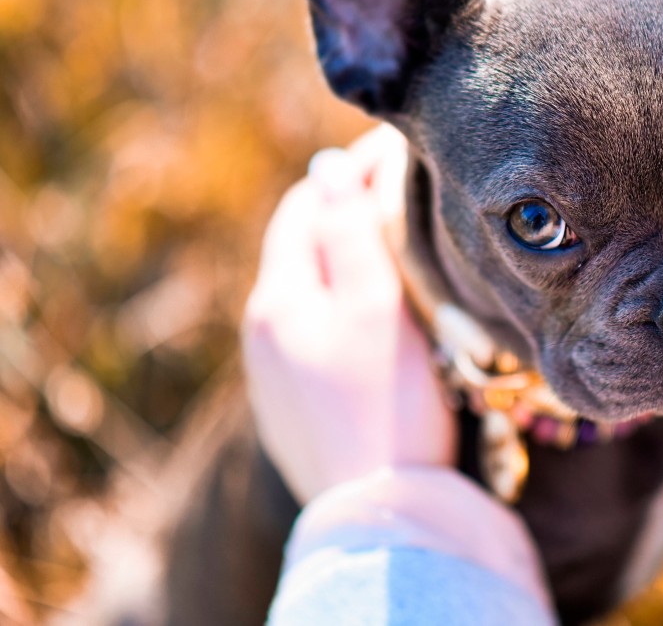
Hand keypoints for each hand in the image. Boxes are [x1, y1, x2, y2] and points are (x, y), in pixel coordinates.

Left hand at [241, 128, 456, 502]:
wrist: (379, 511)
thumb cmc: (387, 401)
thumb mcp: (373, 304)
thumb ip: (349, 230)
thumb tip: (328, 166)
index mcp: (277, 298)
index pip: (304, 208)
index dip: (345, 175)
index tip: (392, 156)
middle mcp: (262, 333)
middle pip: (299, 250)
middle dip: (339, 216)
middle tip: (394, 195)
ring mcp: (273, 376)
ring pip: (306, 295)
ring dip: (339, 263)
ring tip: (389, 252)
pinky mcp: (293, 409)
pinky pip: (312, 336)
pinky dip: (339, 309)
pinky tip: (372, 321)